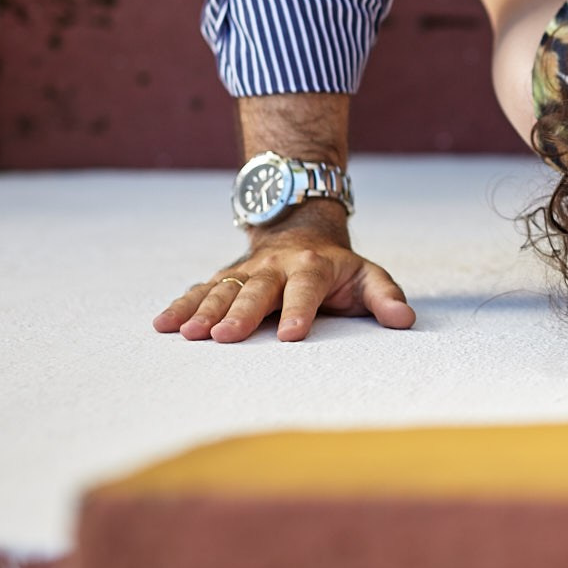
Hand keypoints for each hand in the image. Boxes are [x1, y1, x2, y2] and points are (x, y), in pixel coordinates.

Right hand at [152, 207, 414, 342]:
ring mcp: (247, 270)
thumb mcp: (368, 276)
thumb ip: (385, 297)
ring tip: (189, 334)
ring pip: (224, 289)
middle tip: (225, 337)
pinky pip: (201, 290)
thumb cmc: (339, 269)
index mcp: (313, 267)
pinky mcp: (226, 277)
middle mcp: (276, 266)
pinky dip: (181, 305)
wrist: (300, 230)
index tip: (291, 336)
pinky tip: (163, 324)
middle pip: (258, 290)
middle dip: (241, 312)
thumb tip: (404, 320)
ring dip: (205, 310)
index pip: (307, 289)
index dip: (300, 311)